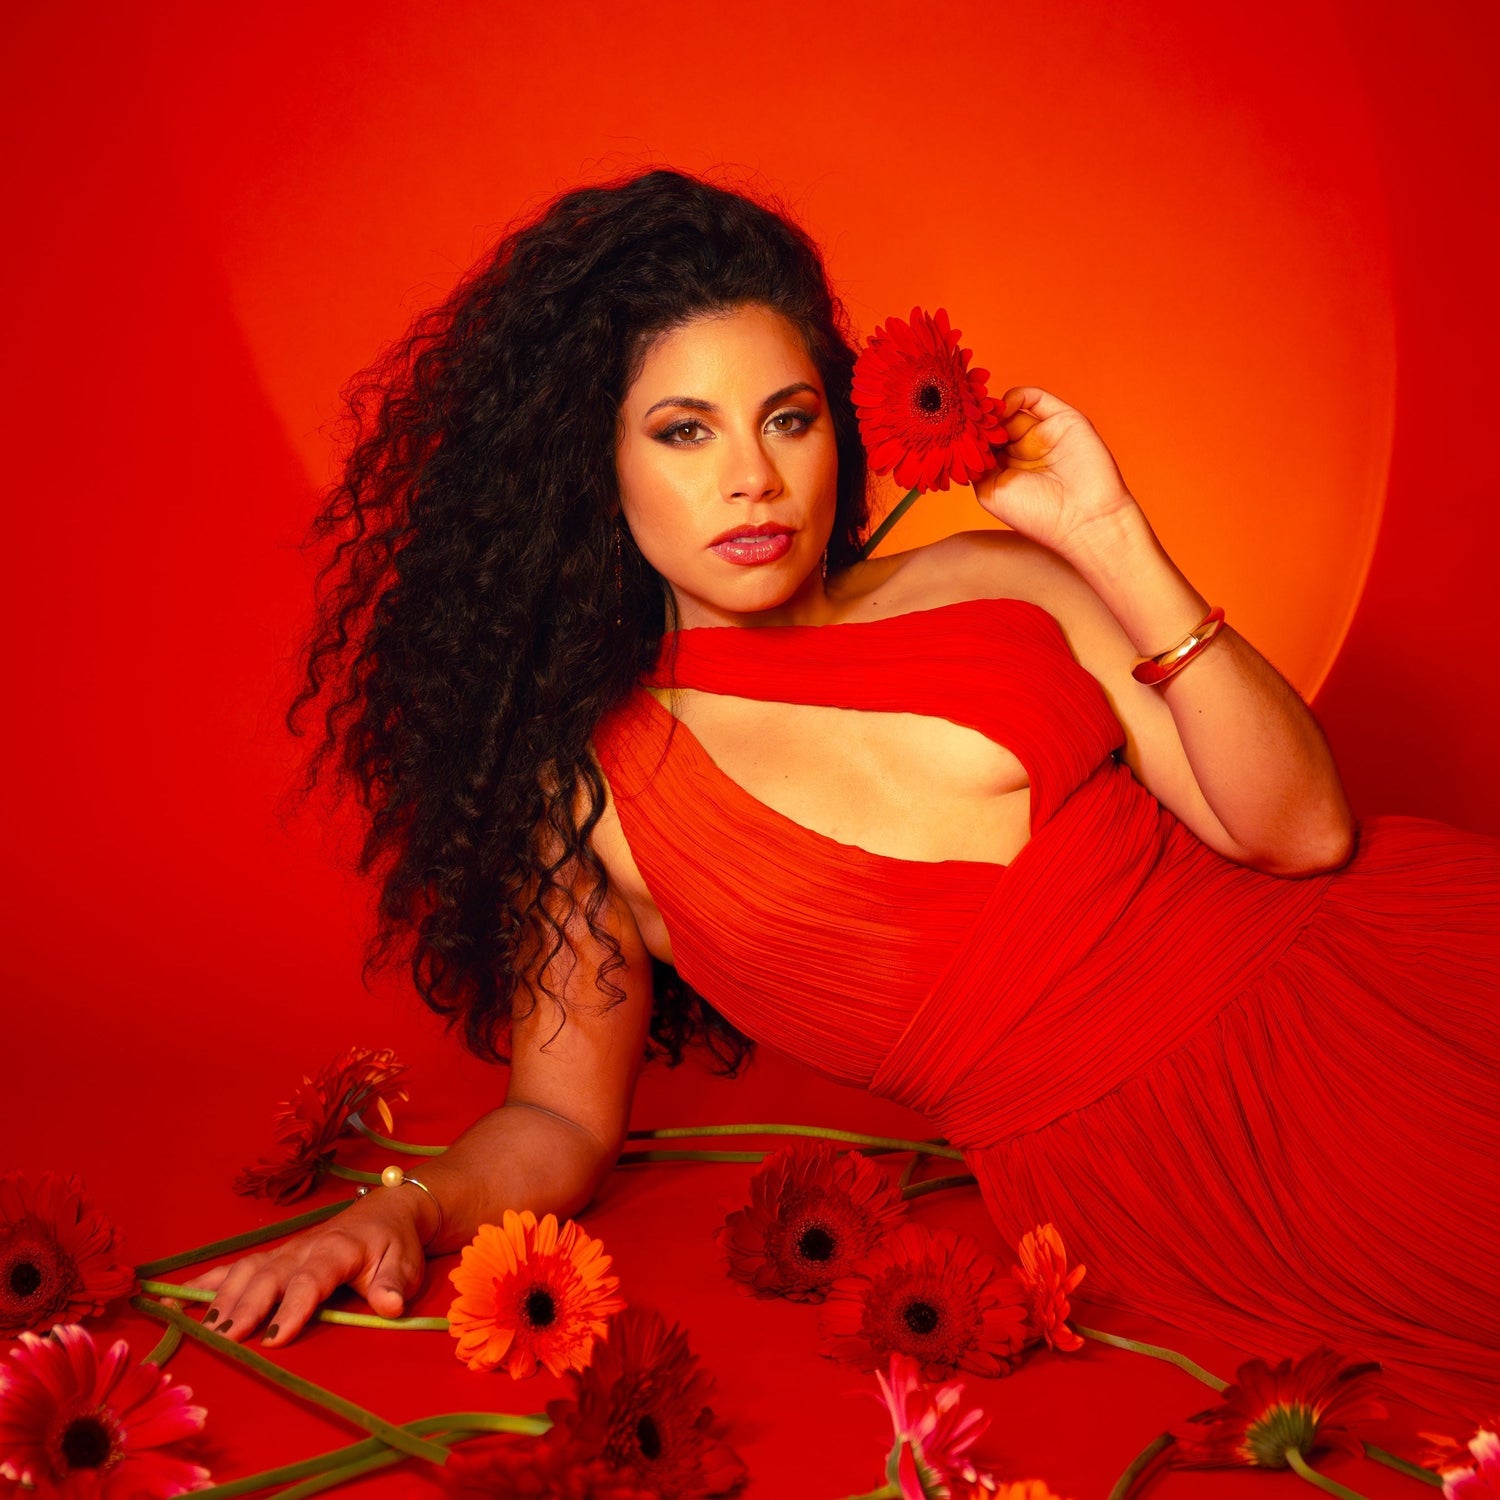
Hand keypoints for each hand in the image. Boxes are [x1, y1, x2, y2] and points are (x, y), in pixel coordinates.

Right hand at [184, 1190, 428, 1347]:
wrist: (388, 1212)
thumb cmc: (394, 1244)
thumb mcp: (405, 1264)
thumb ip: (394, 1284)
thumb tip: (390, 1305)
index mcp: (338, 1249)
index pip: (312, 1279)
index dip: (294, 1307)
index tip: (276, 1339)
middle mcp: (303, 1247)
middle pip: (269, 1277)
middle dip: (246, 1307)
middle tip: (224, 1340)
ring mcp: (283, 1252)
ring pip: (245, 1272)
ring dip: (221, 1300)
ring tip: (199, 1332)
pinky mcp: (271, 1257)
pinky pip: (232, 1268)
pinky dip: (201, 1283)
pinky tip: (171, 1301)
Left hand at [974, 386, 1139, 558]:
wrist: (1084, 519)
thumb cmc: (1037, 515)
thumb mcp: (990, 491)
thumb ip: (977, 461)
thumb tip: (966, 436)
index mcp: (1007, 470)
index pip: (982, 443)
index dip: (968, 435)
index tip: (949, 430)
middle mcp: (1024, 451)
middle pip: (993, 424)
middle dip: (978, 420)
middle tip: (963, 416)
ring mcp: (1043, 435)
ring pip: (1011, 410)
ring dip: (993, 411)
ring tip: (983, 416)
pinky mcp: (1063, 420)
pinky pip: (1035, 398)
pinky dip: (1015, 397)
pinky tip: (1002, 408)